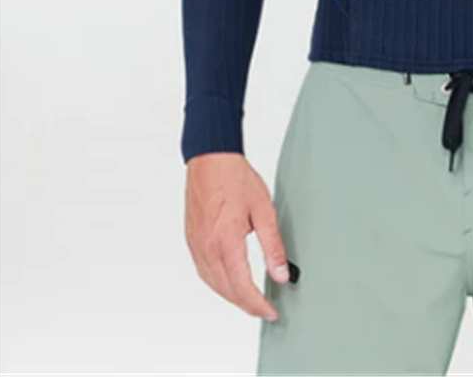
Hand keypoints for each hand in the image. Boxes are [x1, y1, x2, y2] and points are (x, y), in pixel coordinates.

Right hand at [185, 152, 290, 320]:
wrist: (210, 159)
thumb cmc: (236, 179)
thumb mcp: (264, 210)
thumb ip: (273, 246)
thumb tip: (281, 274)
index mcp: (226, 241)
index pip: (242, 286)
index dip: (258, 305)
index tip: (271, 312)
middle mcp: (207, 247)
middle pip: (226, 290)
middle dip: (246, 305)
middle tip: (264, 310)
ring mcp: (196, 245)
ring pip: (213, 284)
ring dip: (232, 297)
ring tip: (250, 301)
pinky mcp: (191, 241)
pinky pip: (204, 272)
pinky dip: (218, 284)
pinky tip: (229, 283)